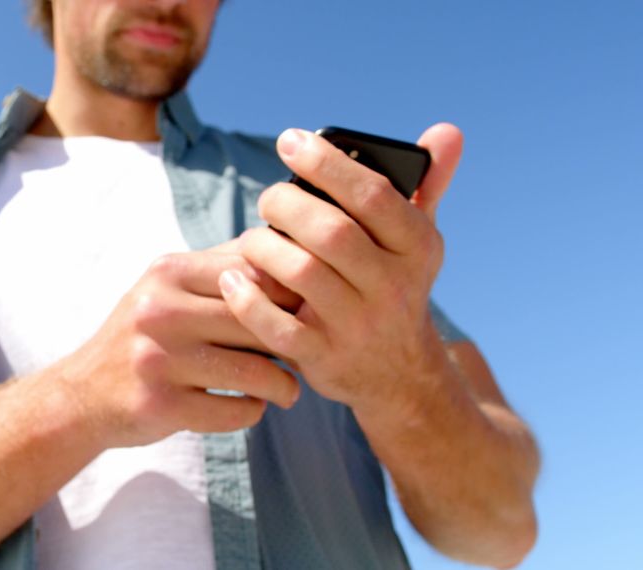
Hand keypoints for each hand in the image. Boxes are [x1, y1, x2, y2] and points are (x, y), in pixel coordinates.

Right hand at [56, 244, 301, 448]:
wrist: (82, 394)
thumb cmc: (141, 336)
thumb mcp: (166, 288)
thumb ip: (221, 267)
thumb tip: (285, 243)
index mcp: (167, 273)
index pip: (254, 274)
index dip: (289, 297)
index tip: (304, 316)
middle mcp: (159, 311)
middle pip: (258, 322)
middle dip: (293, 343)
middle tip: (305, 356)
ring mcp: (158, 360)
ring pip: (255, 372)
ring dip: (282, 385)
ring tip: (287, 388)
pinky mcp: (161, 406)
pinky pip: (235, 411)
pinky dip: (253, 411)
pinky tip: (250, 406)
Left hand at [219, 124, 463, 413]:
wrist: (398, 374)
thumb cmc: (394, 285)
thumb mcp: (417, 240)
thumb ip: (426, 184)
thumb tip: (447, 131)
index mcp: (417, 247)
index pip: (373, 195)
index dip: (327, 164)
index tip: (290, 140)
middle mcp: (393, 287)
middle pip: (331, 232)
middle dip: (288, 204)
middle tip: (269, 198)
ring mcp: (358, 326)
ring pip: (301, 274)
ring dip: (264, 247)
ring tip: (252, 238)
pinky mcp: (324, 359)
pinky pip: (277, 328)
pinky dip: (248, 301)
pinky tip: (232, 278)